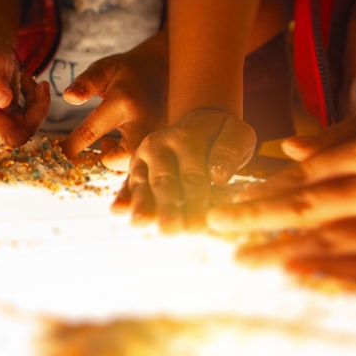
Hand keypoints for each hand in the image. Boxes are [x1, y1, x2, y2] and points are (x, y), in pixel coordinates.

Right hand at [0, 38, 49, 146]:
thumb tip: (3, 101)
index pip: (15, 137)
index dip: (33, 120)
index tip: (38, 90)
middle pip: (27, 130)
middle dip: (38, 105)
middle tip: (39, 83)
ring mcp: (2, 124)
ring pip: (33, 123)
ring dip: (37, 100)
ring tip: (30, 80)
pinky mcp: (12, 119)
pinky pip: (33, 117)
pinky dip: (36, 100)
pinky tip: (30, 84)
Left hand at [61, 35, 167, 170]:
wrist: (164, 70)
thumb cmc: (127, 71)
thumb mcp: (104, 69)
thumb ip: (85, 82)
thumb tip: (68, 97)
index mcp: (123, 103)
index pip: (90, 133)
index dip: (71, 146)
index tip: (59, 153)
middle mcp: (143, 122)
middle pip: (119, 158)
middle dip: (104, 159)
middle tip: (97, 146)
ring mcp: (157, 134)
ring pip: (134, 163)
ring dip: (118, 159)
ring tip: (109, 142)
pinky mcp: (164, 142)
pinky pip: (144, 160)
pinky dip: (131, 159)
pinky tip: (122, 145)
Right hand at [117, 108, 255, 231]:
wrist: (197, 123)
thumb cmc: (221, 136)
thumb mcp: (238, 135)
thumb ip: (231, 151)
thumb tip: (219, 176)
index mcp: (187, 137)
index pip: (192, 174)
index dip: (195, 201)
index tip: (199, 226)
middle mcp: (160, 144)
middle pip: (164, 181)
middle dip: (167, 208)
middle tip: (171, 232)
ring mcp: (144, 156)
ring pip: (142, 183)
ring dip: (142, 206)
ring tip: (140, 224)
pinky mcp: (135, 167)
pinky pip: (128, 184)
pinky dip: (122, 198)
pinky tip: (117, 211)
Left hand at [210, 102, 355, 285]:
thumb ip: (342, 133)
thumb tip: (287, 148)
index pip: (304, 175)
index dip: (263, 189)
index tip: (232, 199)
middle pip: (304, 207)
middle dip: (253, 218)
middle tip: (215, 224)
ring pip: (326, 242)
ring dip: (278, 251)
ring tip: (242, 258)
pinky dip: (325, 269)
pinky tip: (290, 269)